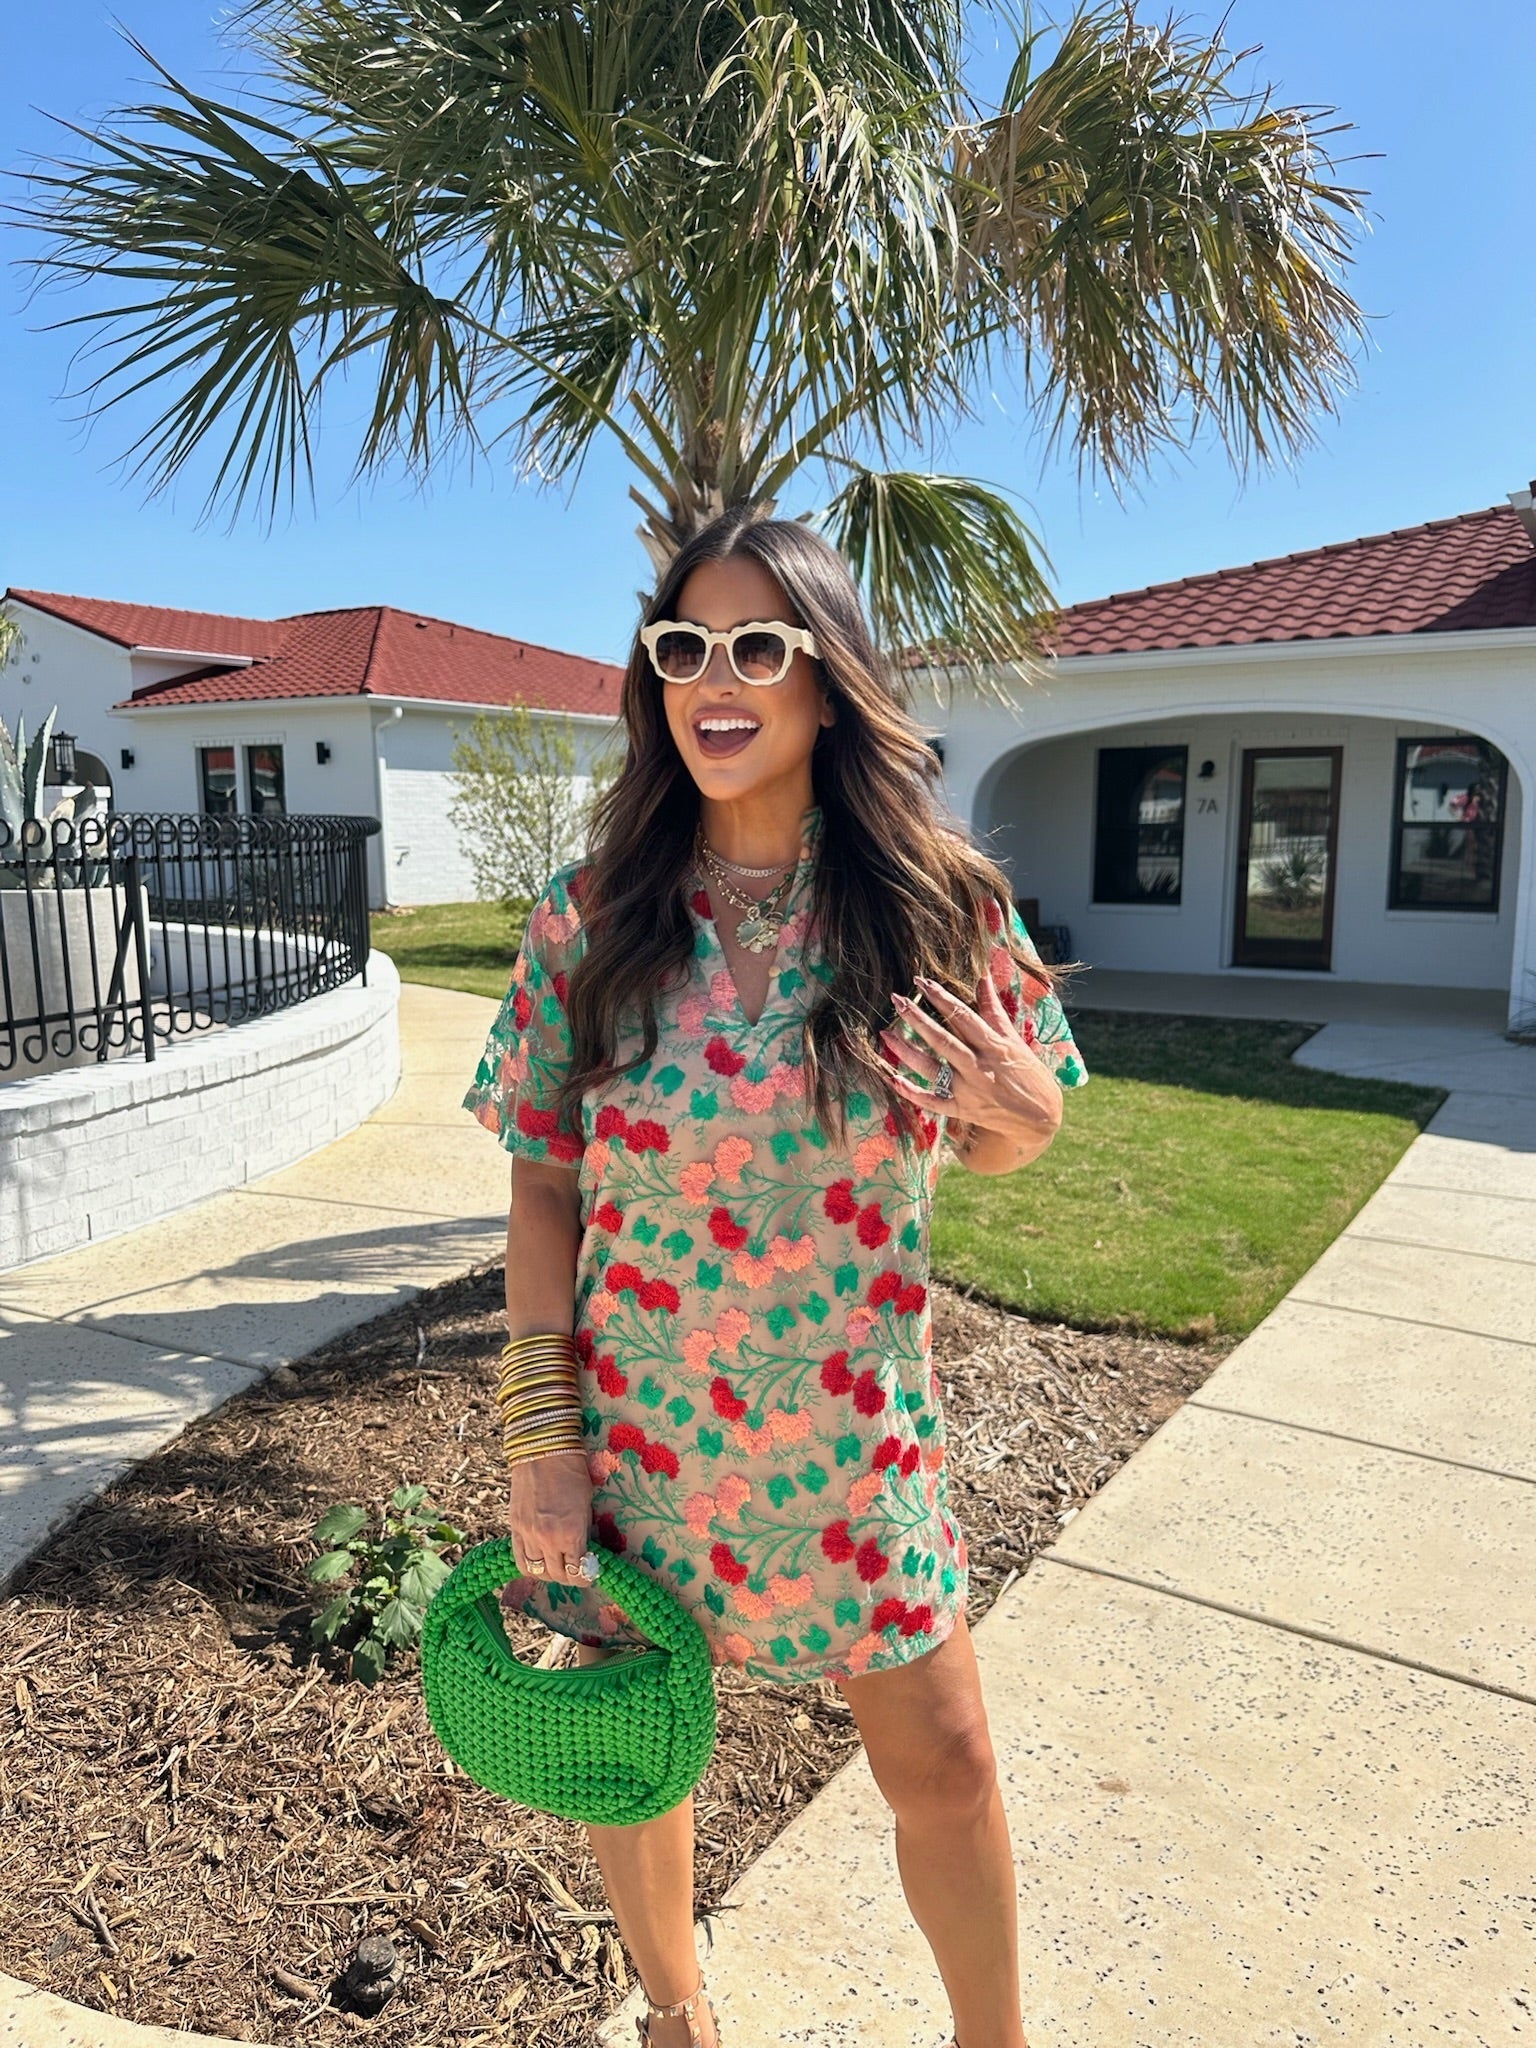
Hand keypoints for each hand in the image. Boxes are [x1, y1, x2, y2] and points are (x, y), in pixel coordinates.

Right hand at [508, 1449, 595, 1587]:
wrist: (543, 1451)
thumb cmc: (572, 1472)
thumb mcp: (586, 1504)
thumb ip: (583, 1531)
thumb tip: (583, 1551)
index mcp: (571, 1534)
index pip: (578, 1571)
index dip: (586, 1576)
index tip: (590, 1572)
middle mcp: (548, 1540)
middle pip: (558, 1576)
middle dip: (570, 1577)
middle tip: (576, 1572)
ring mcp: (528, 1536)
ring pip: (537, 1572)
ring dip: (550, 1574)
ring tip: (558, 1568)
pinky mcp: (514, 1529)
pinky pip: (520, 1560)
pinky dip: (531, 1566)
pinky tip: (539, 1562)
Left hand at [879, 964, 1061, 1146]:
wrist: (1040, 1118)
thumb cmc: (1029, 1074)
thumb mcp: (1014, 1040)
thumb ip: (994, 1011)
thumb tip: (983, 978)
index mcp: (994, 1046)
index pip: (963, 1016)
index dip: (941, 998)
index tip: (921, 982)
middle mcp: (978, 1067)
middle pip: (942, 1039)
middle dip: (917, 1018)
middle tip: (896, 1000)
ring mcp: (968, 1090)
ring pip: (931, 1069)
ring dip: (906, 1051)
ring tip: (885, 1034)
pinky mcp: (962, 1110)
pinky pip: (932, 1101)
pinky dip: (911, 1092)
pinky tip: (892, 1078)